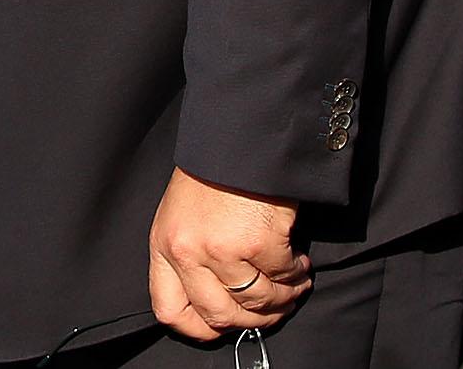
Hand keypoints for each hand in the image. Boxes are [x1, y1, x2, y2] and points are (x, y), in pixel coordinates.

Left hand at [148, 167, 308, 340]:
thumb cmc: (214, 174)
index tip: (225, 323)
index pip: (170, 310)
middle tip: (271, 306)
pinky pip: (281, 278)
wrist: (240, 136)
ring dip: (282, 298)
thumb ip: (192, 259)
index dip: (200, 327)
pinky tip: (299, 262)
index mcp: (164, 245)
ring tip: (293, 282)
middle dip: (252, 319)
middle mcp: (187, 252)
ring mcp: (220, 250)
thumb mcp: (183, 216)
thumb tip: (221, 304)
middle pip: (219, 316)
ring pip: (256, 302)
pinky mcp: (256, 243)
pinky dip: (296, 275)